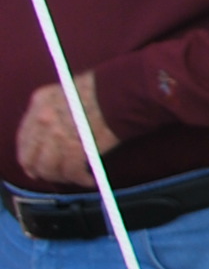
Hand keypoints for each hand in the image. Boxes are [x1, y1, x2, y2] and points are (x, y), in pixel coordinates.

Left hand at [16, 74, 115, 190]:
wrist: (123, 91)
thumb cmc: (105, 88)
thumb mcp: (70, 90)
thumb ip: (57, 108)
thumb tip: (56, 130)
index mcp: (41, 102)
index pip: (24, 137)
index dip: (28, 154)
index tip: (33, 165)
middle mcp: (43, 119)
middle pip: (31, 157)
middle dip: (41, 170)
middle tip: (52, 176)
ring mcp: (57, 135)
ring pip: (49, 168)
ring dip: (62, 177)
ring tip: (76, 177)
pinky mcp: (76, 149)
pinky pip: (72, 172)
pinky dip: (80, 179)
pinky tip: (89, 180)